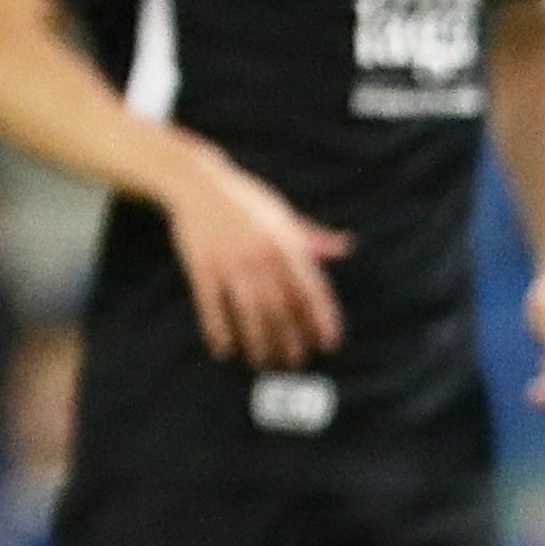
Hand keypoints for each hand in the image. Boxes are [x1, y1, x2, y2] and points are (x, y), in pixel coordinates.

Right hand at [159, 148, 349, 368]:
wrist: (198, 182)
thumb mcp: (284, 214)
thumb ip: (313, 237)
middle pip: (283, 308)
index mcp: (287, 244)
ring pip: (250, 312)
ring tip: (265, 363)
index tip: (330, 344)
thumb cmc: (247, 200)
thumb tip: (346, 246)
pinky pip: (212, 305)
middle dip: (292, 340)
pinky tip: (225, 350)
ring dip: (260, 342)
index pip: (313, 289)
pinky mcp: (201, 266)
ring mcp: (230, 262)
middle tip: (297, 363)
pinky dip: (219, 330)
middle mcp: (262, 255)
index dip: (324, 319)